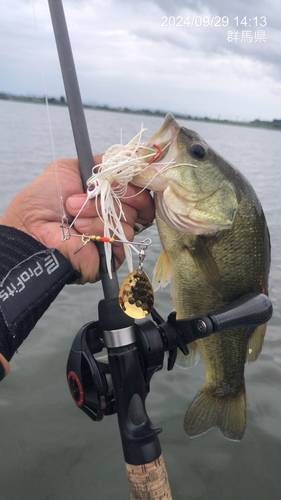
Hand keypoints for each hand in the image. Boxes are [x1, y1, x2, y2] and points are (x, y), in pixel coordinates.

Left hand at [0, 156, 154, 283]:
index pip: (138, 187)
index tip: (127, 176)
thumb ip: (99, 162)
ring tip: (75, 215)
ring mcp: (115, 234)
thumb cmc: (44, 201)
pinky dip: (100, 229)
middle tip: (90, 194)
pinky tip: (81, 231)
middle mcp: (114, 213)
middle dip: (115, 194)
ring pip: (129, 218)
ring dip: (99, 212)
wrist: (33, 228)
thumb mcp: (68, 169)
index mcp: (107, 195)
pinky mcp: (114, 253)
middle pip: (140, 201)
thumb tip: (127, 157)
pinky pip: (123, 237)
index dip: (136, 181)